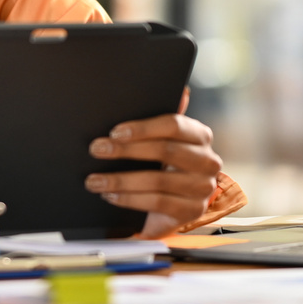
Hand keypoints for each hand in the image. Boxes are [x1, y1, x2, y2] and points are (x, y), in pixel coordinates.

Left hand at [85, 89, 221, 237]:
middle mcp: (208, 161)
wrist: (172, 207)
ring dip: (120, 180)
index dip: (143, 128)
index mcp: (201, 135)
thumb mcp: (161, 140)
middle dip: (125, 150)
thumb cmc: (163, 165)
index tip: (114, 132)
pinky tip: (110, 196)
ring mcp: (202, 188)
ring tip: (95, 180)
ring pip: (157, 180)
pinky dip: (129, 199)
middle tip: (97, 150)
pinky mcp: (192, 212)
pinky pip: (157, 202)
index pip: (174, 125)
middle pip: (165, 151)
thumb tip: (182, 91)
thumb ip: (163, 119)